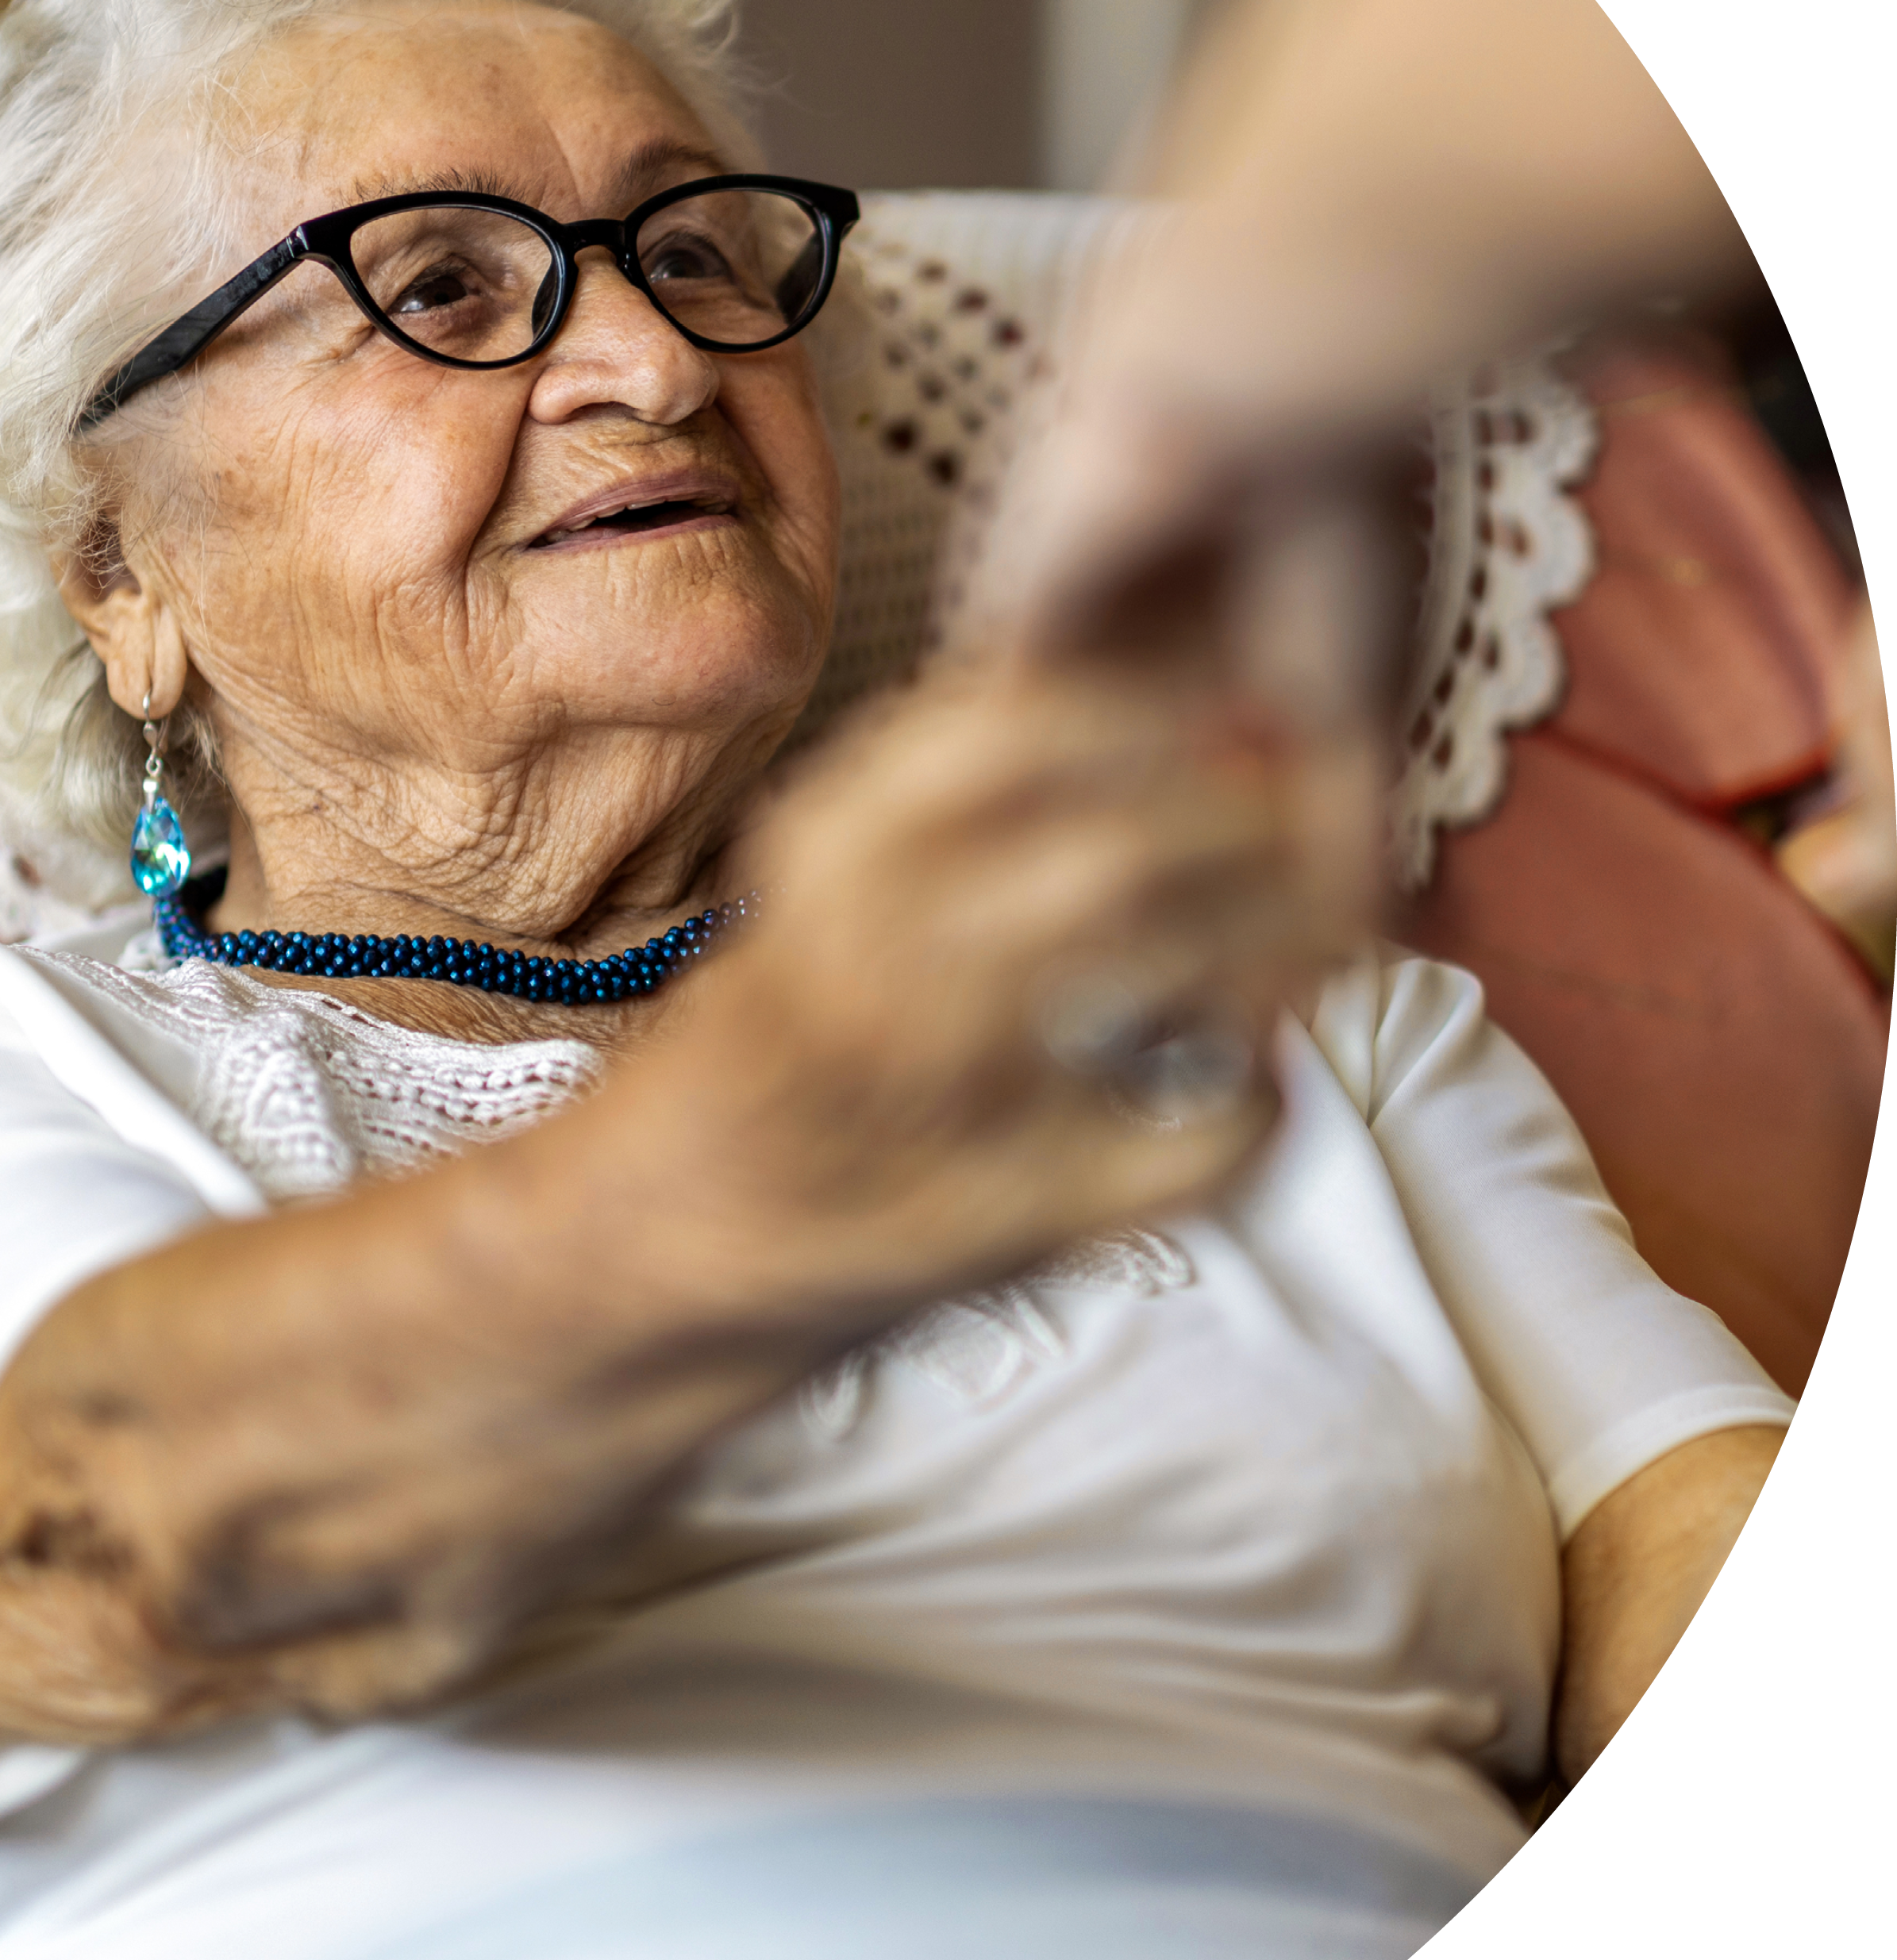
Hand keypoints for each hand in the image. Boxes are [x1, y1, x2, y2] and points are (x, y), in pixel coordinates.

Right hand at [606, 660, 1373, 1341]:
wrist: (641, 1252)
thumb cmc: (763, 1058)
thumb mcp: (817, 893)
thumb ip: (949, 810)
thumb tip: (1175, 723)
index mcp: (820, 855)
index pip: (1016, 722)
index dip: (1156, 708)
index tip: (1222, 718)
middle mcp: (862, 956)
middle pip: (1116, 844)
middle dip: (1253, 823)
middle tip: (1319, 827)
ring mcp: (927, 1096)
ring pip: (1159, 963)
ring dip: (1277, 935)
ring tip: (1317, 933)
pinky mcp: (993, 1224)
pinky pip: (1187, 1146)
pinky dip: (1257, 1107)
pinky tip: (1249, 1084)